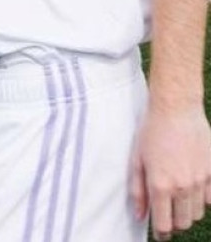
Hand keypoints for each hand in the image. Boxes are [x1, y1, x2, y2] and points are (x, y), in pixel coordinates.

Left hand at [129, 103, 210, 238]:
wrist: (176, 109)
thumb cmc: (151, 131)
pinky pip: (210, 199)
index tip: (159, 233)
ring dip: (187, 212)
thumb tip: (139, 216)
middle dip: (173, 223)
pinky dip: (202, 200)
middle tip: (166, 214)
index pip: (164, 224)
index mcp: (160, 184)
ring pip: (197, 213)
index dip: (161, 233)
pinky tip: (192, 189)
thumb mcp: (136, 159)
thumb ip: (137, 191)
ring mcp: (201, 181)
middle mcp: (182, 186)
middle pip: (182, 222)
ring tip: (177, 199)